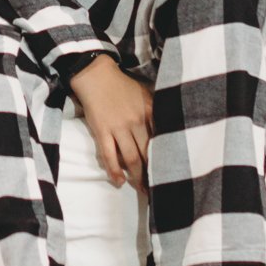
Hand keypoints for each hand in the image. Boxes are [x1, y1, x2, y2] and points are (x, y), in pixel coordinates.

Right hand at [69, 54, 154, 189]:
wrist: (95, 74)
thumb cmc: (121, 85)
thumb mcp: (145, 94)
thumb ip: (156, 111)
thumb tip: (167, 131)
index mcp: (149, 111)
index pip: (161, 140)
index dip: (166, 158)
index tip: (170, 172)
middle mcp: (136, 121)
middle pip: (147, 153)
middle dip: (153, 173)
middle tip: (158, 188)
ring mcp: (118, 127)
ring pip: (131, 158)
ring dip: (137, 177)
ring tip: (142, 190)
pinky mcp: (102, 131)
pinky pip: (109, 155)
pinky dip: (114, 171)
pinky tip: (119, 182)